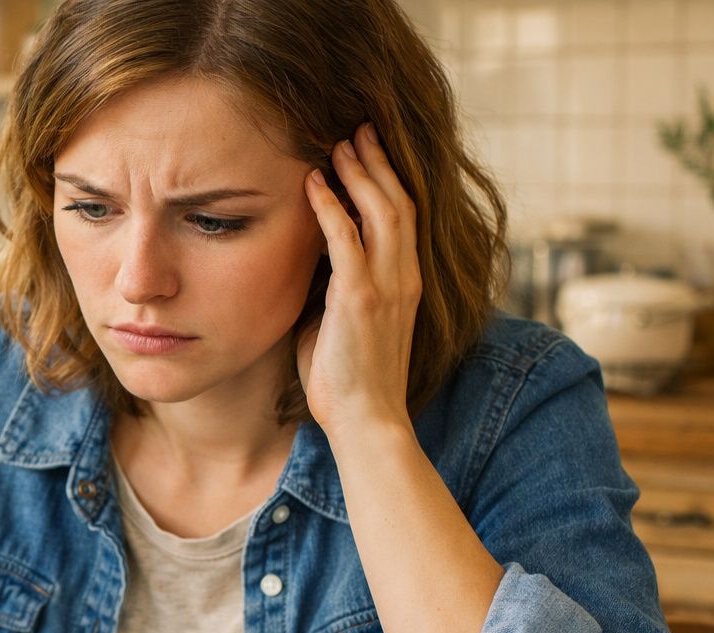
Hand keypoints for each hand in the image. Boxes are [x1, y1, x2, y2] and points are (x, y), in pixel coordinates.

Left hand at [298, 121, 421, 435]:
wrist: (367, 421)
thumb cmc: (347, 380)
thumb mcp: (343, 323)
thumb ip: (335, 289)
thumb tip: (309, 264)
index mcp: (405, 283)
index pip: (403, 217)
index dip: (387, 180)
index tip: (367, 151)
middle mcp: (403, 277)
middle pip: (398, 202)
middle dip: (377, 162)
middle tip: (357, 130)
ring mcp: (387, 286)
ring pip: (381, 211)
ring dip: (358, 174)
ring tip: (338, 143)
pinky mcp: (360, 299)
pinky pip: (347, 240)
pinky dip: (330, 207)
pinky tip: (313, 184)